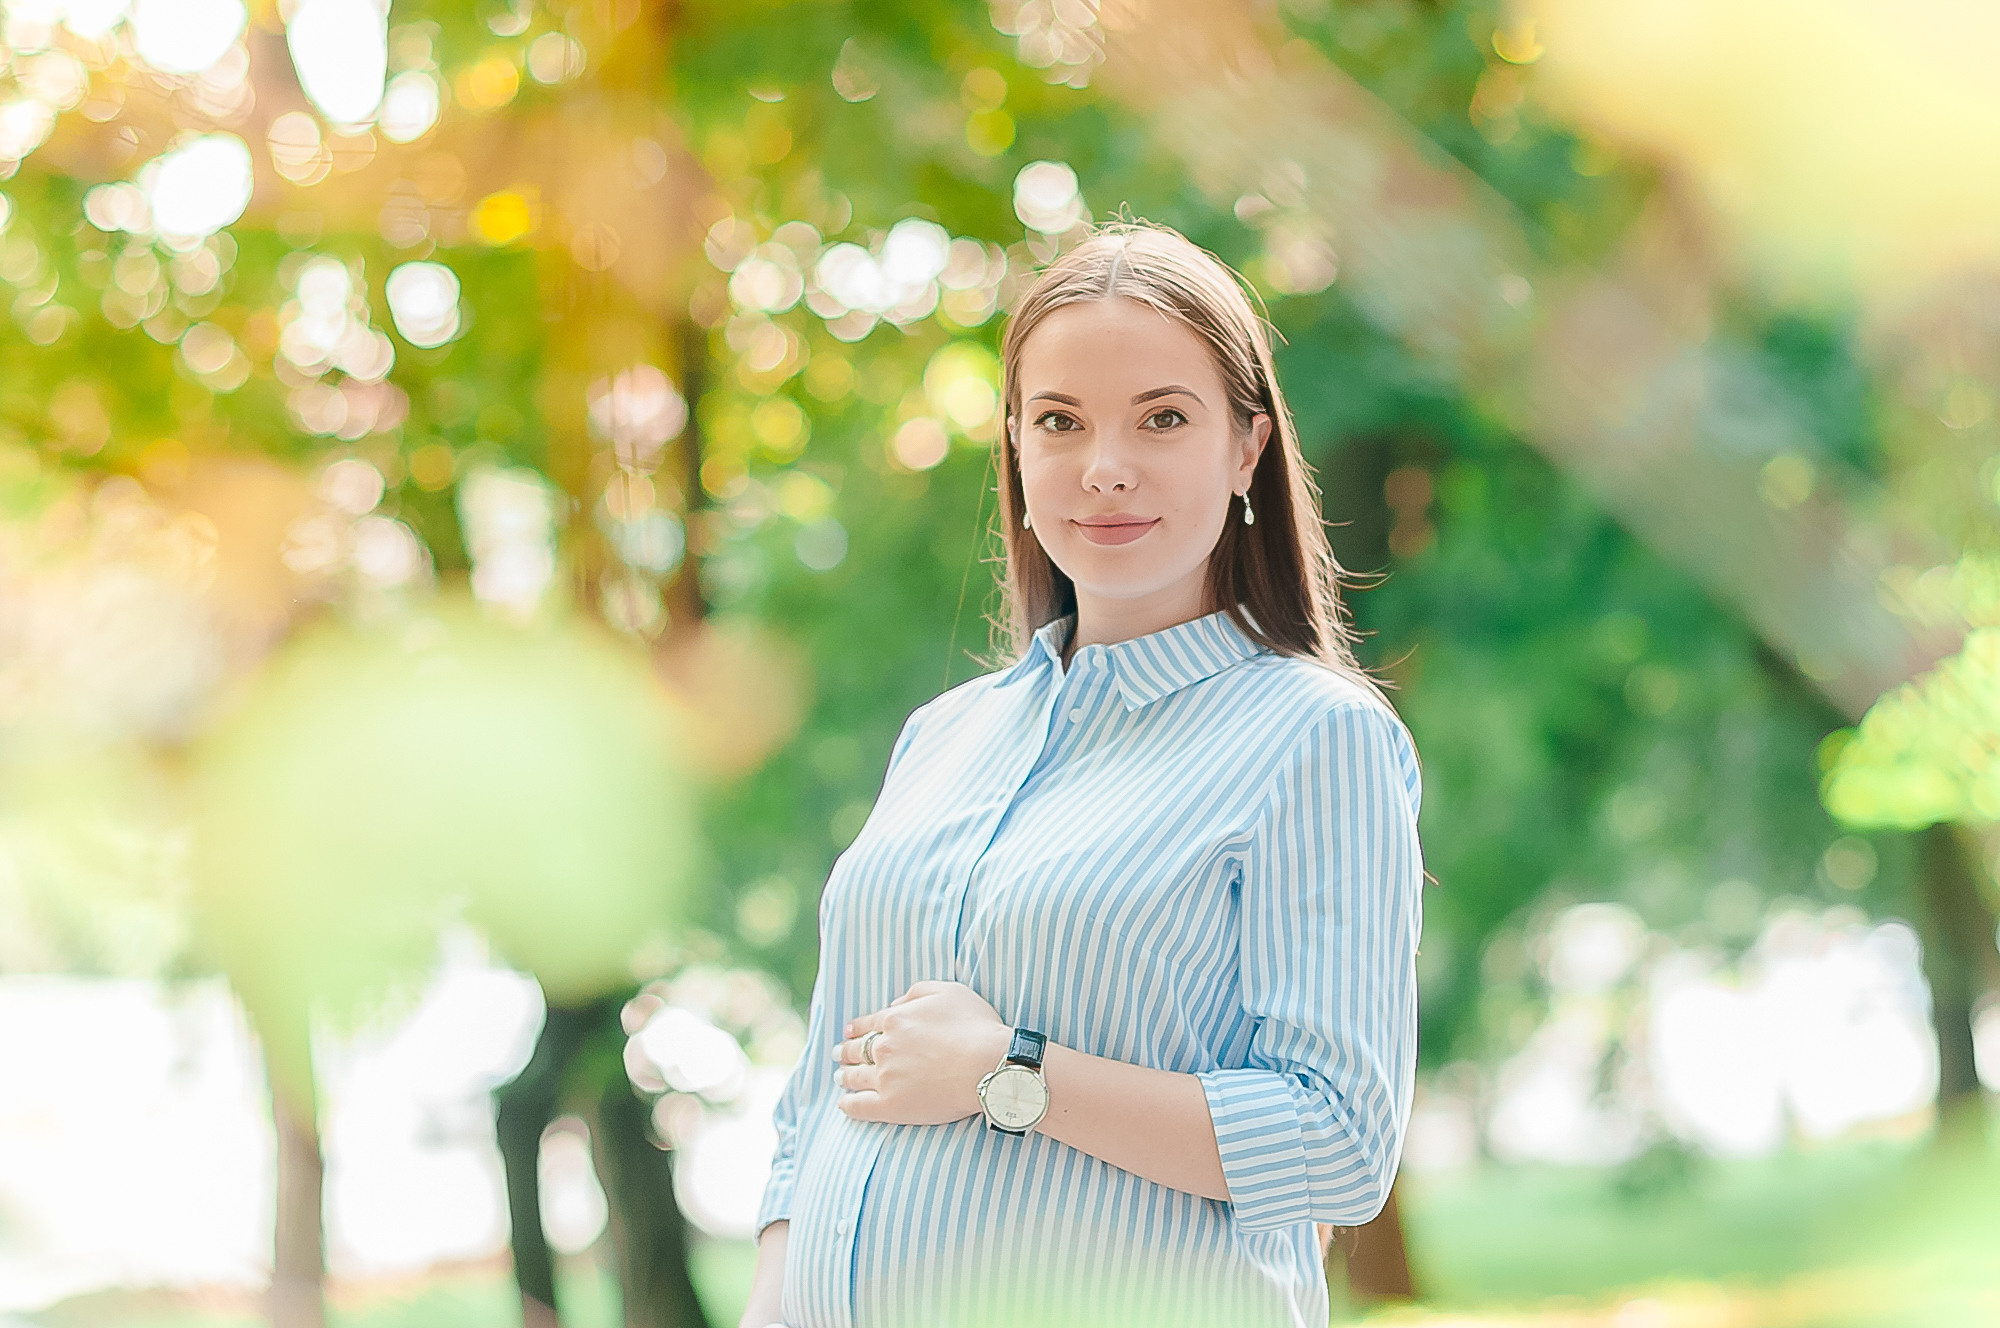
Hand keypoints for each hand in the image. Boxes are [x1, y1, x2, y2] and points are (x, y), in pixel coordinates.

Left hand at [832, 980, 1011, 1124]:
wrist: (989, 1065)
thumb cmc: (976, 1027)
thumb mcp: (948, 992)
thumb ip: (916, 993)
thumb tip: (894, 1004)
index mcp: (896, 1019)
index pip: (868, 1024)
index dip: (856, 1028)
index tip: (849, 1032)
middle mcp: (885, 1047)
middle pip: (857, 1050)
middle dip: (846, 1050)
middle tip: (839, 1054)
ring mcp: (886, 1077)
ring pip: (855, 1076)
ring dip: (844, 1075)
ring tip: (839, 1077)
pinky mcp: (891, 1106)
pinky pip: (860, 1106)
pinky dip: (848, 1104)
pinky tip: (843, 1103)